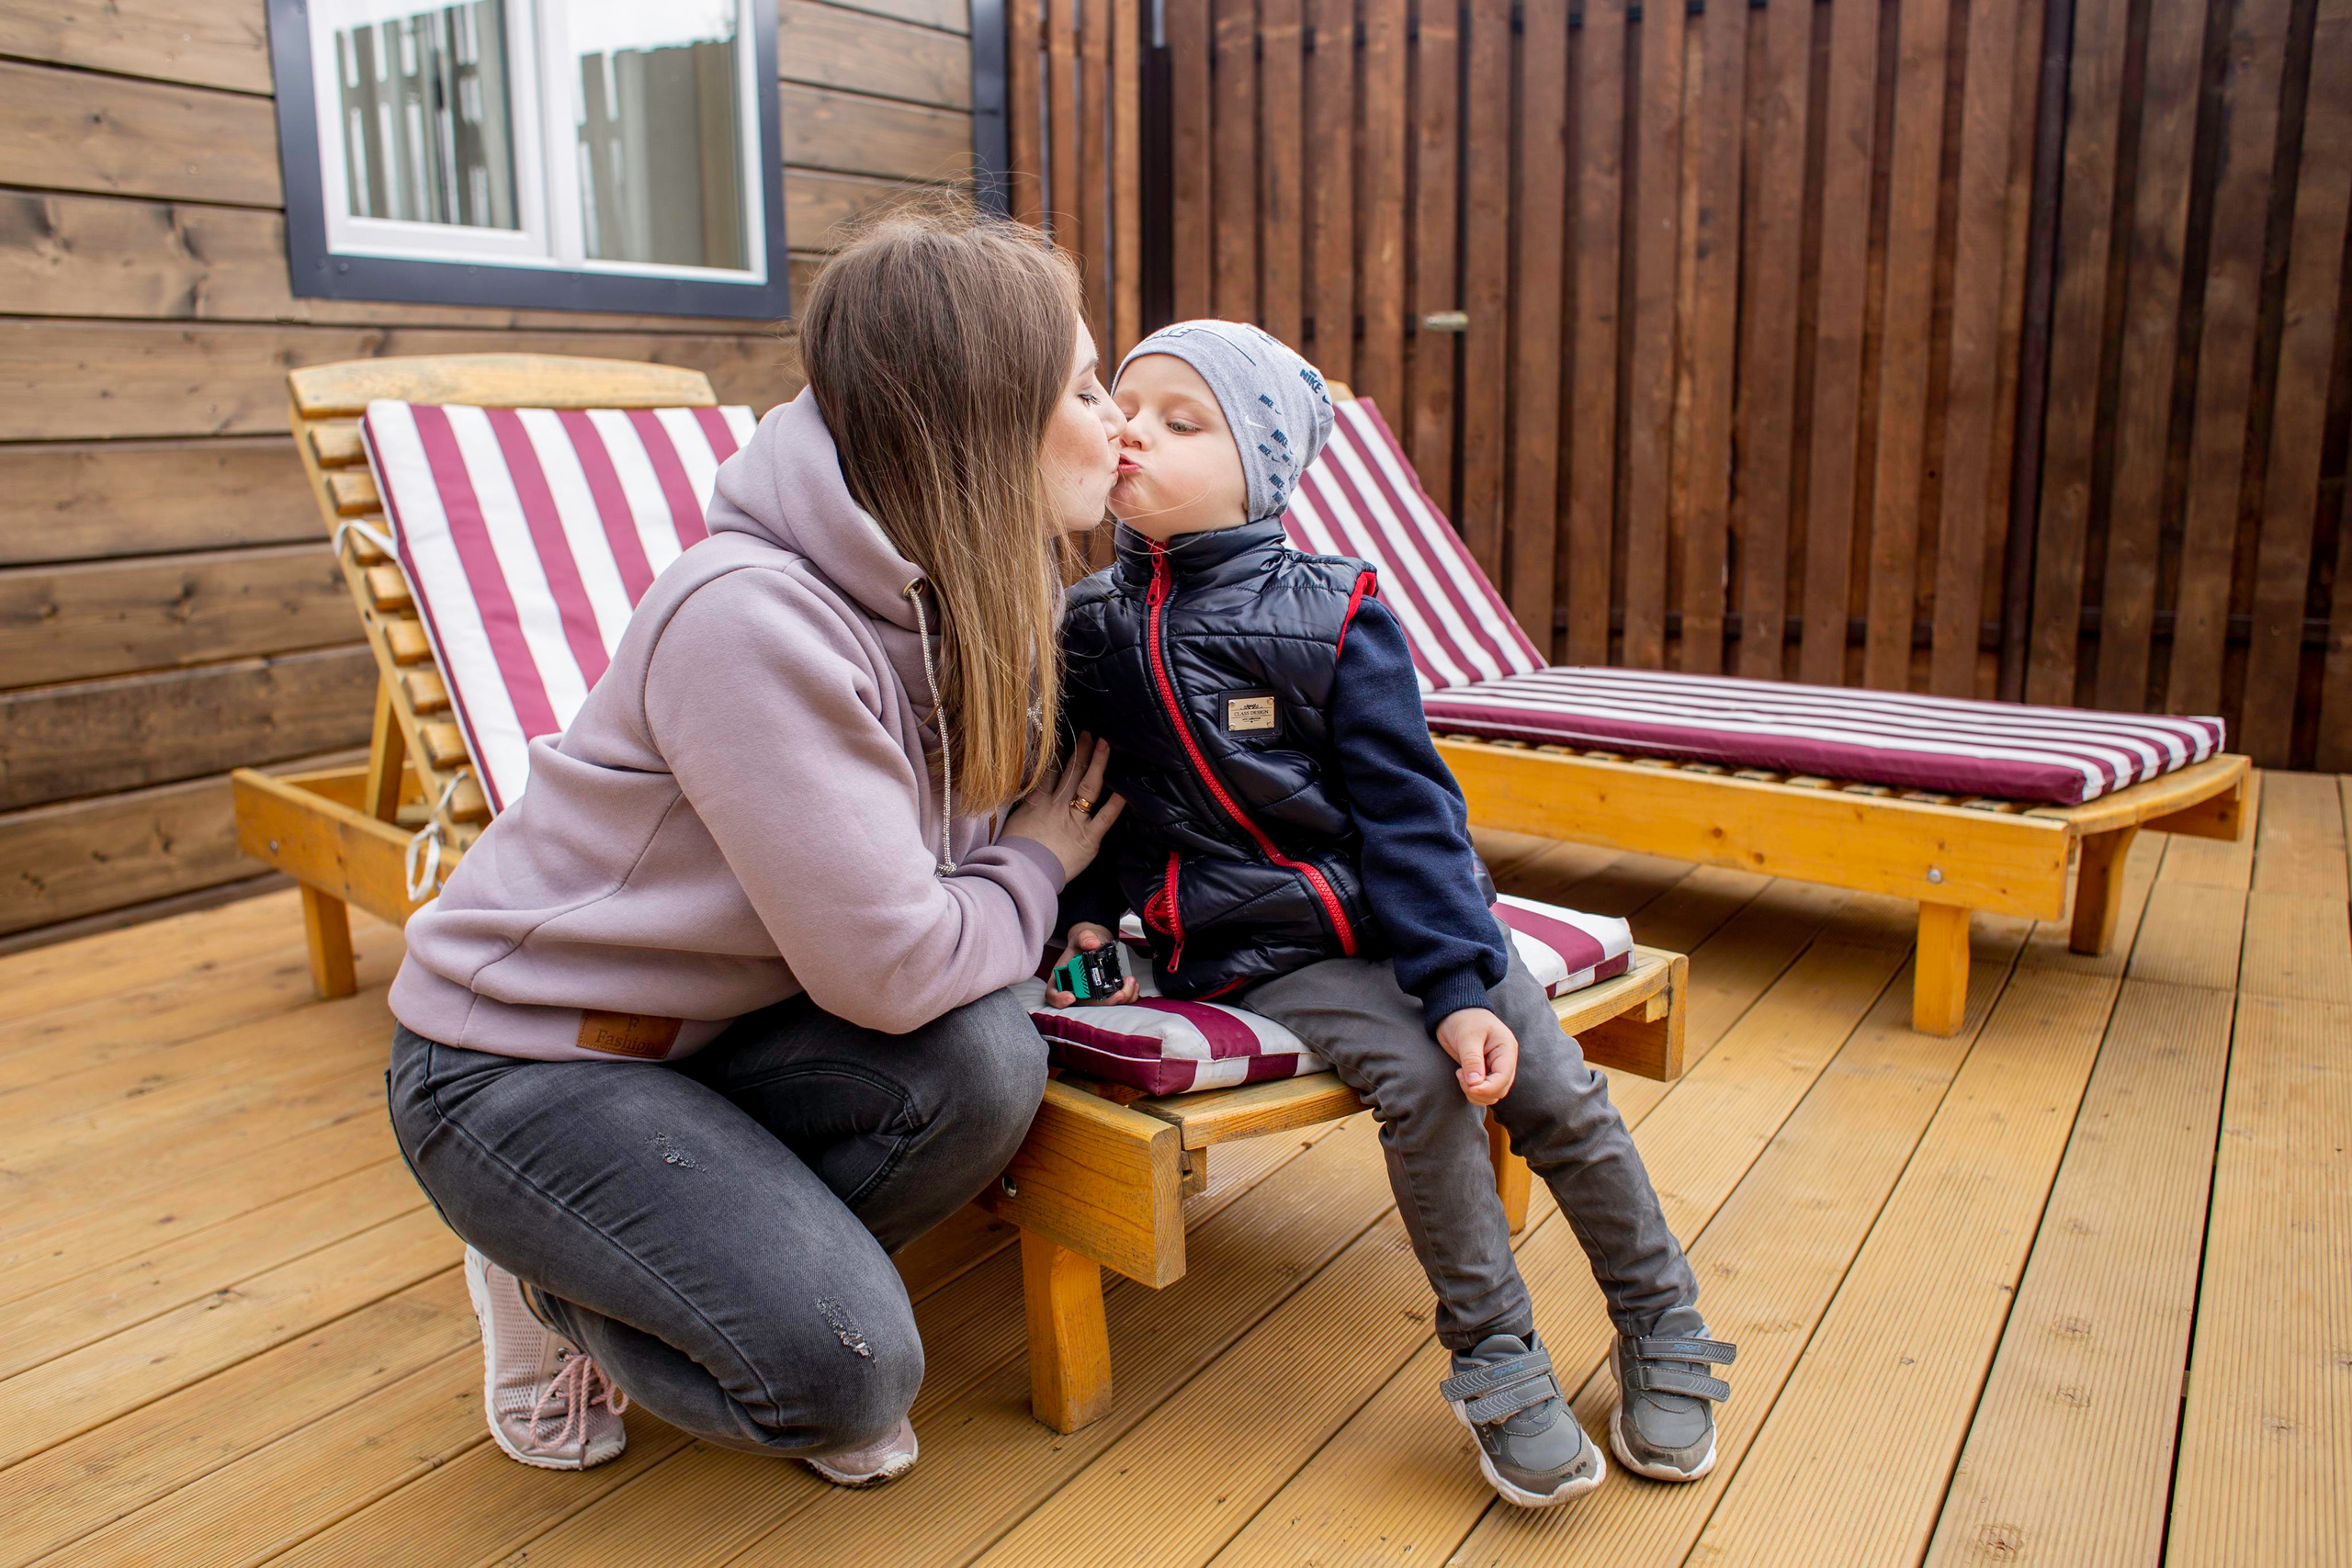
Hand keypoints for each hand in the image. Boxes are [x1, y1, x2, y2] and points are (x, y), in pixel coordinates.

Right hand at [1003, 734, 1126, 880]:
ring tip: (1104, 745)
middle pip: (1072, 772)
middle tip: (1089, 733)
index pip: (1048, 771)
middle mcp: (1058, 806)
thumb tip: (1027, 793)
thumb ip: (1025, 806)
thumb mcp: (1013, 822)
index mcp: (1039, 802)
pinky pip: (1105, 817)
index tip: (1061, 736)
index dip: (1055, 752)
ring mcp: (1075, 820)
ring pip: (1088, 786)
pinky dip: (1116, 804)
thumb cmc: (1013, 852)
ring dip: (1097, 763)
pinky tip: (1125, 789)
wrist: (1022, 873)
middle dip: (1081, 750)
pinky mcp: (1088, 838)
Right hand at [1042, 921, 1141, 1007]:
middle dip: (1104, 1002)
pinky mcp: (1104, 996)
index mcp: (1061, 980)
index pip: (1053, 994)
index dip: (1059, 999)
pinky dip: (1127, 996)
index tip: (1070, 997)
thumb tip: (1092, 943)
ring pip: (1102, 1006)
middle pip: (1084, 1005)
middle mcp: (1074, 992)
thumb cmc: (1082, 947)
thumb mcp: (1080, 938)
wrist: (1093, 947)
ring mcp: (1090, 996)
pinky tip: (1133, 985)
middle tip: (1120, 994)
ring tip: (1130, 982)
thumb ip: (1084, 938)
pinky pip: (1115, 1002)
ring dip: (1120, 998)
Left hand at [1435, 1007, 1518, 1105]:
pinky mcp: (1484, 1072)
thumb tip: (1475, 1084)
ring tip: (1460, 1075)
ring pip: (1492, 1094)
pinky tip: (1461, 1076)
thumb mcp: (1467, 1036)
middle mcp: (1504, 1060)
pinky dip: (1472, 1091)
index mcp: (1506, 1049)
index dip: (1488, 1088)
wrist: (1453, 1012)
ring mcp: (1495, 1068)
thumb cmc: (1463, 1019)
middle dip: (1480, 1091)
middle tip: (1460, 1075)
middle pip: (1500, 1089)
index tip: (1470, 1087)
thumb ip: (1472, 1060)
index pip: (1503, 1077)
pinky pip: (1483, 1091)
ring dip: (1475, 1093)